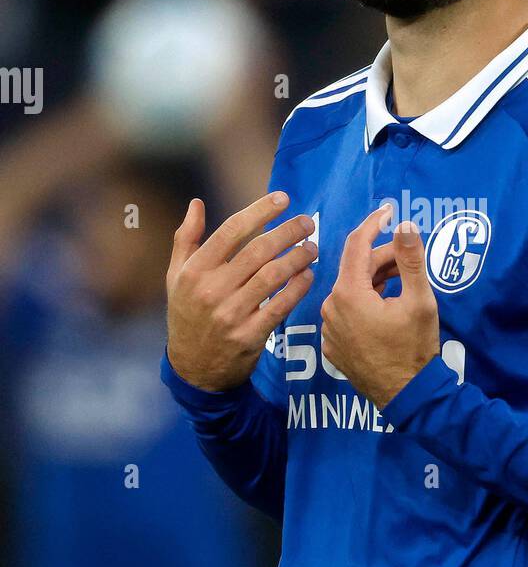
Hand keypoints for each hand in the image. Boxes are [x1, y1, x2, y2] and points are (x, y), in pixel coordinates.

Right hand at [166, 191, 316, 390]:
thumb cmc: (187, 314)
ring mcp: (232, 314)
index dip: (260, 211)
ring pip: (273, 276)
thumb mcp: (175, 276)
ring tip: (312, 247)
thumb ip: (186, 238)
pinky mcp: (250, 336)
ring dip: (298, 257)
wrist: (193, 368)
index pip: (231, 231)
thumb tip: (196, 203)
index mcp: (195, 271)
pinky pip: (281, 306)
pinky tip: (309, 274)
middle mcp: (212, 290)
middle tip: (308, 222)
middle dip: (288, 232)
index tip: (282, 198)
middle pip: (258, 251)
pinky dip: (298, 287)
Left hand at [320, 209, 439, 409]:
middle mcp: (330, 309)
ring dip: (375, 280)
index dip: (373, 224)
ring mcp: (329, 330)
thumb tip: (405, 225)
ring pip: (351, 291)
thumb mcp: (420, 301)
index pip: (356, 246)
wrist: (408, 396)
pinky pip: (347, 313)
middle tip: (409, 256)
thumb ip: (411, 259)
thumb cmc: (415, 348)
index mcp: (348, 294)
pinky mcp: (333, 346)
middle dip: (382, 258)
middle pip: (355, 269)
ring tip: (403, 281)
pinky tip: (387, 306)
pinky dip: (365, 302)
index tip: (388, 210)